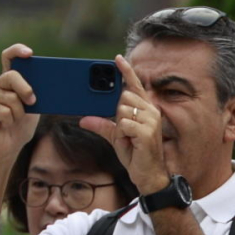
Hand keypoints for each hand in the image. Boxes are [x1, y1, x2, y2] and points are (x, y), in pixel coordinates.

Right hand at [0, 43, 40, 170]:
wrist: (6, 149)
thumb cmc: (19, 127)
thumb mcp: (33, 108)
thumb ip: (36, 94)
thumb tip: (49, 84)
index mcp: (9, 81)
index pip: (9, 57)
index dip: (17, 51)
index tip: (29, 54)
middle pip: (12, 76)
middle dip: (26, 89)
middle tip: (32, 102)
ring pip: (11, 98)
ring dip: (18, 114)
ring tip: (13, 121)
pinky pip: (3, 111)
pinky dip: (9, 121)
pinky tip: (4, 125)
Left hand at [80, 55, 170, 196]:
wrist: (149, 176)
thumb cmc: (136, 155)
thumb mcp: (116, 138)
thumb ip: (102, 125)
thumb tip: (84, 119)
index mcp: (146, 109)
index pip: (135, 86)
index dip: (126, 71)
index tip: (117, 59)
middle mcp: (151, 111)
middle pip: (123, 98)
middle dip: (118, 115)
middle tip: (126, 132)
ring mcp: (151, 120)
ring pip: (122, 111)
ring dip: (120, 127)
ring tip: (130, 139)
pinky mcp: (147, 131)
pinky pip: (123, 124)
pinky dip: (122, 135)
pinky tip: (132, 143)